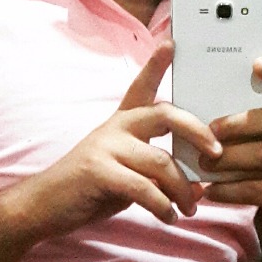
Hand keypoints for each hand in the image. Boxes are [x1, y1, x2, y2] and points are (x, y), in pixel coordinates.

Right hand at [21, 41, 220, 234]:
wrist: (43, 205)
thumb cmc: (90, 188)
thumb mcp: (124, 170)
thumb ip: (154, 168)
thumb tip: (195, 183)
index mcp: (121, 122)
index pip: (142, 87)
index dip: (156, 65)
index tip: (171, 43)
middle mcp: (115, 127)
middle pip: (165, 115)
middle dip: (197, 132)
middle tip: (217, 153)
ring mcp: (106, 147)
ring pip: (161, 161)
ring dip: (182, 189)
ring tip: (190, 208)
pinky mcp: (99, 171)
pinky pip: (144, 188)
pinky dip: (162, 206)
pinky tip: (169, 218)